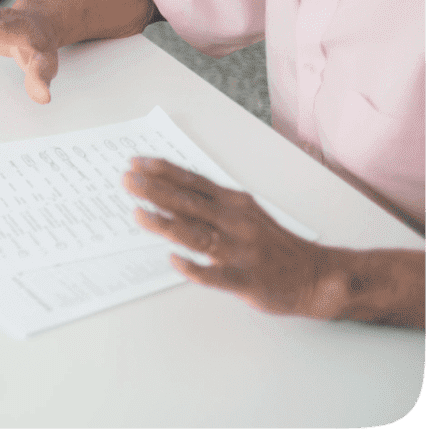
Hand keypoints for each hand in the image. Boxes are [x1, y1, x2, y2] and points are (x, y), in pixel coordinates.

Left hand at [122, 156, 342, 319]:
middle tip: (126, 181)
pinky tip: (174, 260)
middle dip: (154, 190)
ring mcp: (240, 251)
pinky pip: (216, 275)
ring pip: (197, 235)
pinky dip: (195, 267)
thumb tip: (168, 196)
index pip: (193, 182)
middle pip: (189, 203)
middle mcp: (235, 222)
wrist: (316, 276)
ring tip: (138, 214)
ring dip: (166, 223)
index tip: (136, 163)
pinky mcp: (245, 280)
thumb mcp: (246, 212)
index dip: (163, 171)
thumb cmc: (274, 244)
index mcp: (234, 203)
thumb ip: (210, 204)